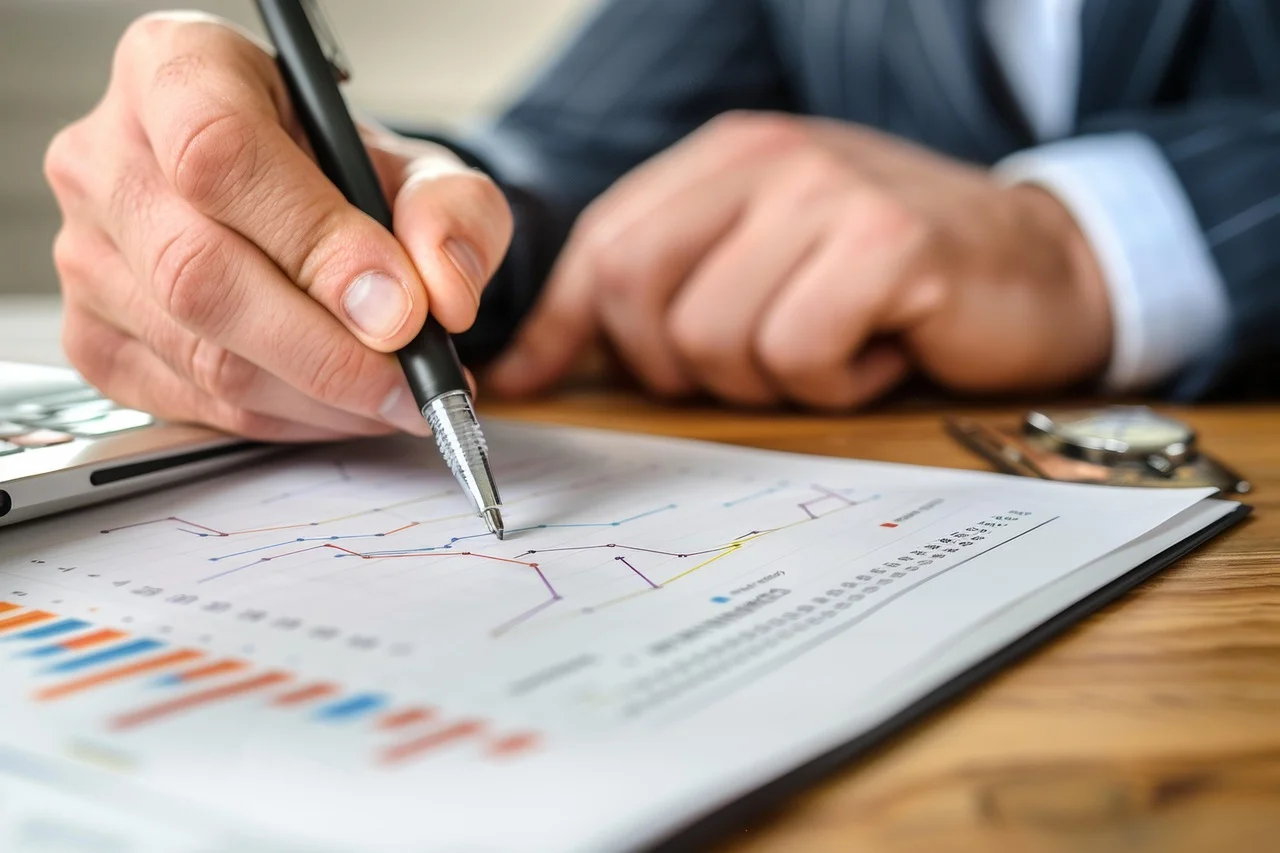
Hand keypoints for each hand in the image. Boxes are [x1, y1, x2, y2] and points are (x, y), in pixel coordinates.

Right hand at [44, 13, 511, 440]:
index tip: (402, 308)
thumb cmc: (348, 172)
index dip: (317, 244)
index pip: (221, 154)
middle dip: (329, 352)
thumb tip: (440, 298)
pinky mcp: (96, 340)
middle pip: (199, 273)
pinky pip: (194, 405)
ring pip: (201, 355)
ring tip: (397, 397)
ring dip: (321, 398)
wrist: (305, 203)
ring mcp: (87, 256)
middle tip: (414, 383)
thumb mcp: (422, 169)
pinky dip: (287, 421)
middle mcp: (109, 157)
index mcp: (178, 70)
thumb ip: (450, 214)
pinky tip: (343, 406)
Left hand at [486, 111, 1111, 408]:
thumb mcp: (763, 262)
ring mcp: (829, 193)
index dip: (563, 327)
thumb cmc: (890, 277)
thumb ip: (659, 294)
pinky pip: (798, 354)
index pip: (603, 244)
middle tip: (757, 362)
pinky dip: (833, 384)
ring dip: (770, 380)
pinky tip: (879, 352)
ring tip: (835, 347)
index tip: (536, 384)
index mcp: (727, 158)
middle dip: (678, 366)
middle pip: (637, 295)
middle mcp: (770, 161)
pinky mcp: (889, 243)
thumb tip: (530, 369)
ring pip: (714, 339)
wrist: (1043, 263)